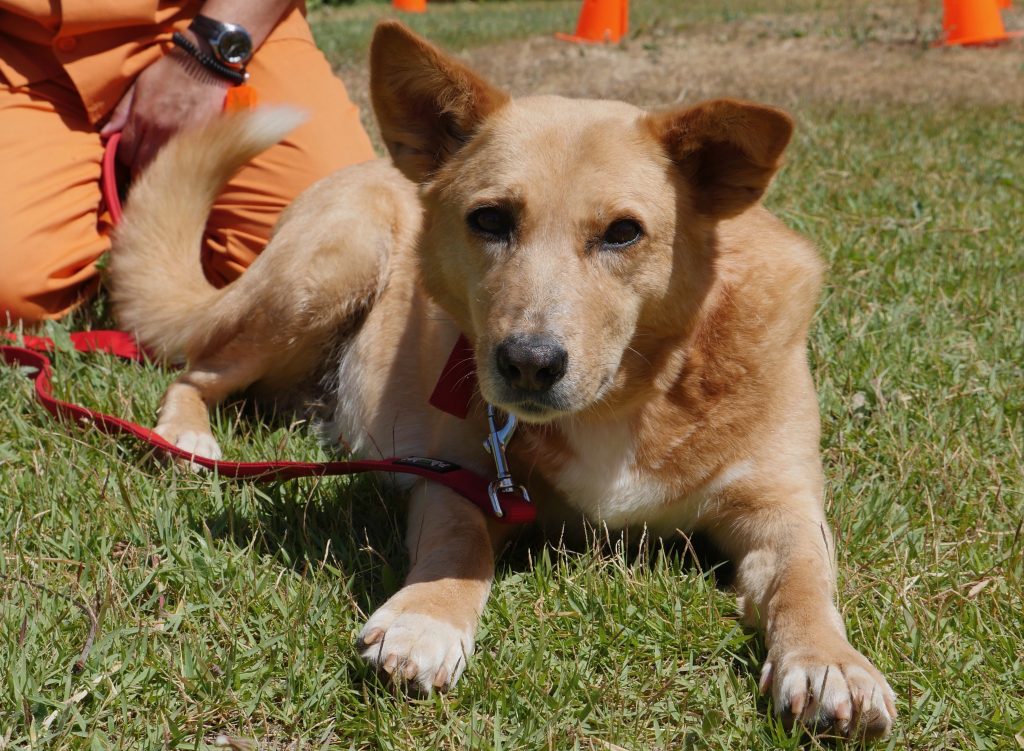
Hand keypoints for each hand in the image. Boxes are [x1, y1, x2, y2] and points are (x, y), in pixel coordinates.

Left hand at [101, 48, 227, 173]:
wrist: (204, 64)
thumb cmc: (170, 72)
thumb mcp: (139, 85)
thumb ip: (122, 112)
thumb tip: (105, 134)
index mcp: (141, 117)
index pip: (125, 153)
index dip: (125, 158)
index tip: (130, 157)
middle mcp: (159, 131)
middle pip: (143, 166)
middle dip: (140, 170)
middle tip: (143, 169)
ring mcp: (181, 138)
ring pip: (164, 169)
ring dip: (160, 172)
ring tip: (160, 171)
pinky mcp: (200, 140)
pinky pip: (185, 163)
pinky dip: (180, 166)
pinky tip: (180, 163)